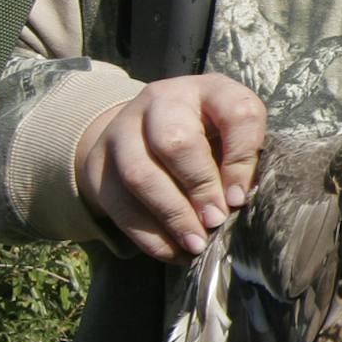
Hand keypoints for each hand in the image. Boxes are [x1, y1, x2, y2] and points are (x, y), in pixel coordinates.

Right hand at [74, 75, 265, 263]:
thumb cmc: (208, 135)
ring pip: (140, 175)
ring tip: (196, 243)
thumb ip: (242, 161)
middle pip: (175, 142)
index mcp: (209, 89)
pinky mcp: (99, 163)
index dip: (242, 158)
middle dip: (198, 187)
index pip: (236, 113)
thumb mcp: (233, 135)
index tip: (240, 197)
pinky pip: (119, 204)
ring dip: (172, 216)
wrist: (146, 127)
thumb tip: (237, 204)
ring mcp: (123, 129)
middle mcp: (162, 100)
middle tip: (216, 221)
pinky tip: (174, 252)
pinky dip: (150, 235)